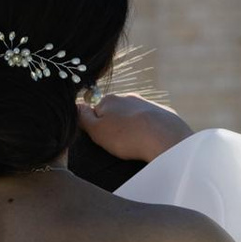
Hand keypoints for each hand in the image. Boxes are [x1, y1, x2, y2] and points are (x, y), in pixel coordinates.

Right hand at [77, 90, 191, 162]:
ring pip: (133, 117)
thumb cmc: (127, 137)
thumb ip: (82, 117)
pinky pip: (151, 123)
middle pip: (115, 113)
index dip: (96, 127)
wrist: (165, 138)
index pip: (95, 111)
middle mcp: (128, 97)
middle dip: (116, 127)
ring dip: (132, 129)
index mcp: (109, 99)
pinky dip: (148, 131)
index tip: (103, 139)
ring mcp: (147, 103)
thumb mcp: (96, 130)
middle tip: (119, 144)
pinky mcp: (163, 113)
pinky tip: (149, 142)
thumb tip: (75, 105)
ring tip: (135, 145)